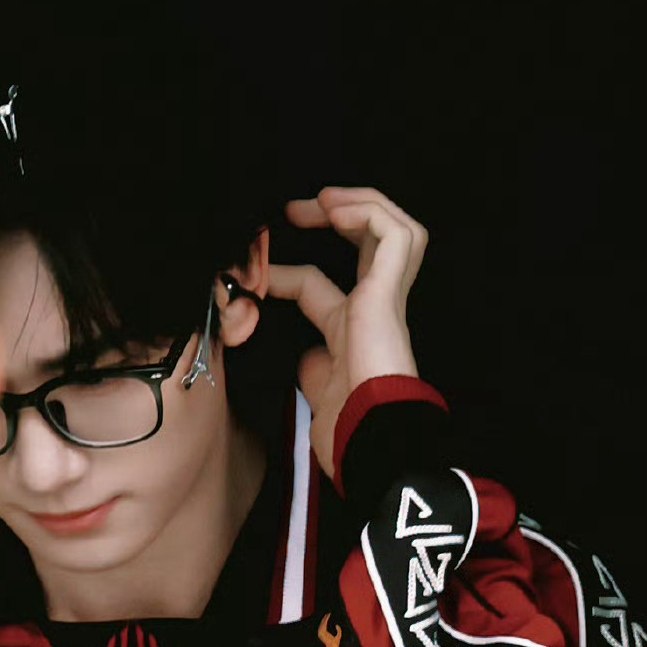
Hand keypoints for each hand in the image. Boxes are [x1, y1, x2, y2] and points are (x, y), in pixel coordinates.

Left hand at [267, 187, 427, 478]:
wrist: (371, 445)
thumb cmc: (348, 433)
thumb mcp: (312, 397)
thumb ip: (307, 371)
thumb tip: (299, 355)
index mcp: (351, 334)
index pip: (318, 286)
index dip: (283, 273)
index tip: (251, 275)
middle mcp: (374, 311)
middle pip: (368, 244)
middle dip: (334, 215)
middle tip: (295, 210)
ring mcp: (386, 301)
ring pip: (395, 229)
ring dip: (360, 204)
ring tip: (325, 201)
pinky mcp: (390, 295)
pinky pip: (396, 235)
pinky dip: (368, 213)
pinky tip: (336, 212)